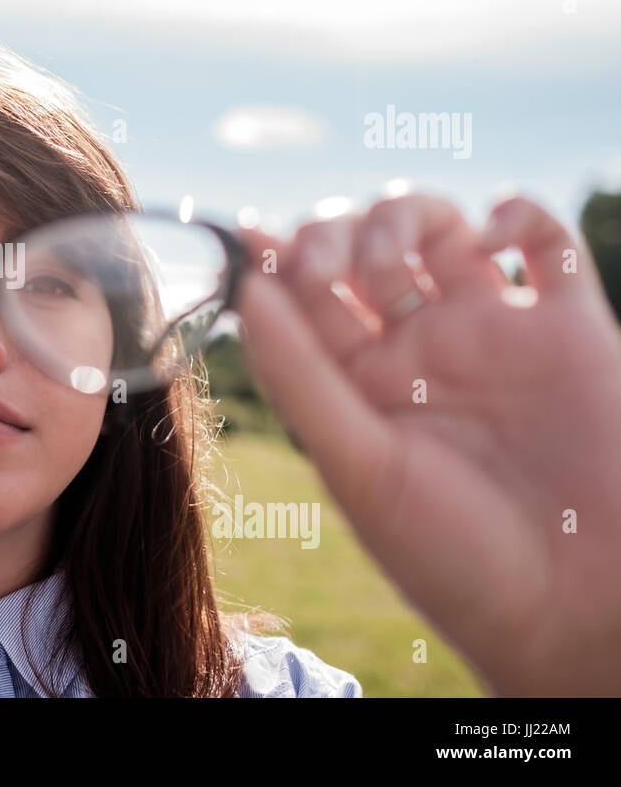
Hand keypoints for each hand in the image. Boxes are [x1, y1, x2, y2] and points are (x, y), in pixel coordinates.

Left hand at [233, 190, 620, 694]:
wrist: (575, 609)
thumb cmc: (454, 555)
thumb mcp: (358, 467)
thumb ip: (301, 375)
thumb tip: (247, 288)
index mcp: (358, 385)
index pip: (302, 298)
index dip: (276, 261)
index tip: (251, 237)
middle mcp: (419, 351)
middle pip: (362, 251)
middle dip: (335, 236)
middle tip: (327, 268)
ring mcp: (493, 335)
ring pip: (441, 231)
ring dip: (407, 216)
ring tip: (398, 257)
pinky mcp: (570, 330)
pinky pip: (547, 243)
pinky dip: (520, 214)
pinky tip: (493, 232)